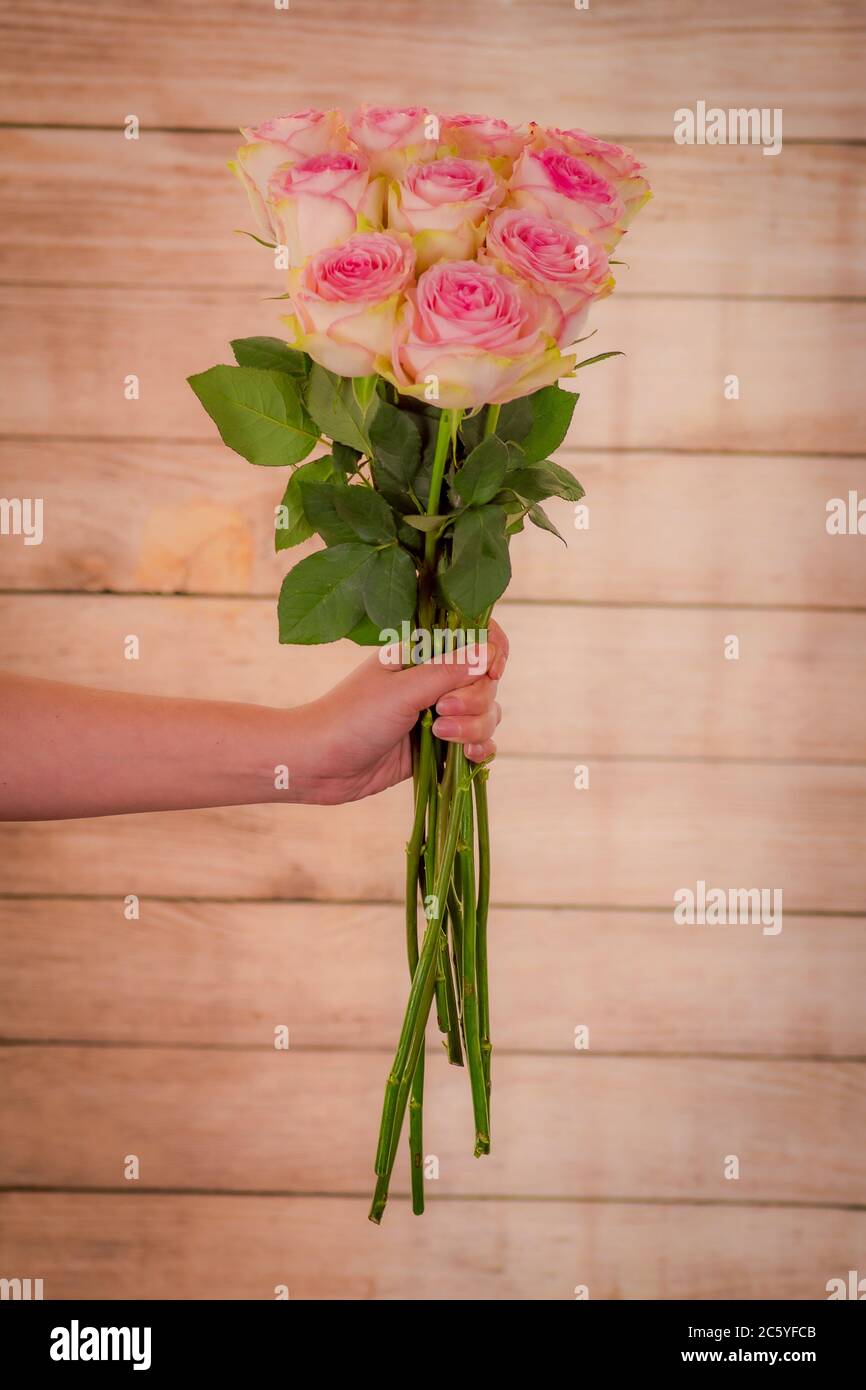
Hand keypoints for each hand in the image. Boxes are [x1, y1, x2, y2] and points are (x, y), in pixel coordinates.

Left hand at [295, 619, 508, 803]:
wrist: (320, 764)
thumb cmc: (351, 718)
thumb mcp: (400, 691)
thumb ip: (447, 672)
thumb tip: (488, 653)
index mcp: (422, 652)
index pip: (474, 637)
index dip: (492, 651)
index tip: (491, 671)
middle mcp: (434, 679)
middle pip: (485, 680)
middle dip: (475, 700)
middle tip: (442, 712)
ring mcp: (439, 712)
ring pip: (486, 713)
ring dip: (475, 727)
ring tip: (441, 736)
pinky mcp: (440, 745)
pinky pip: (478, 741)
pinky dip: (480, 749)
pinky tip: (469, 757)